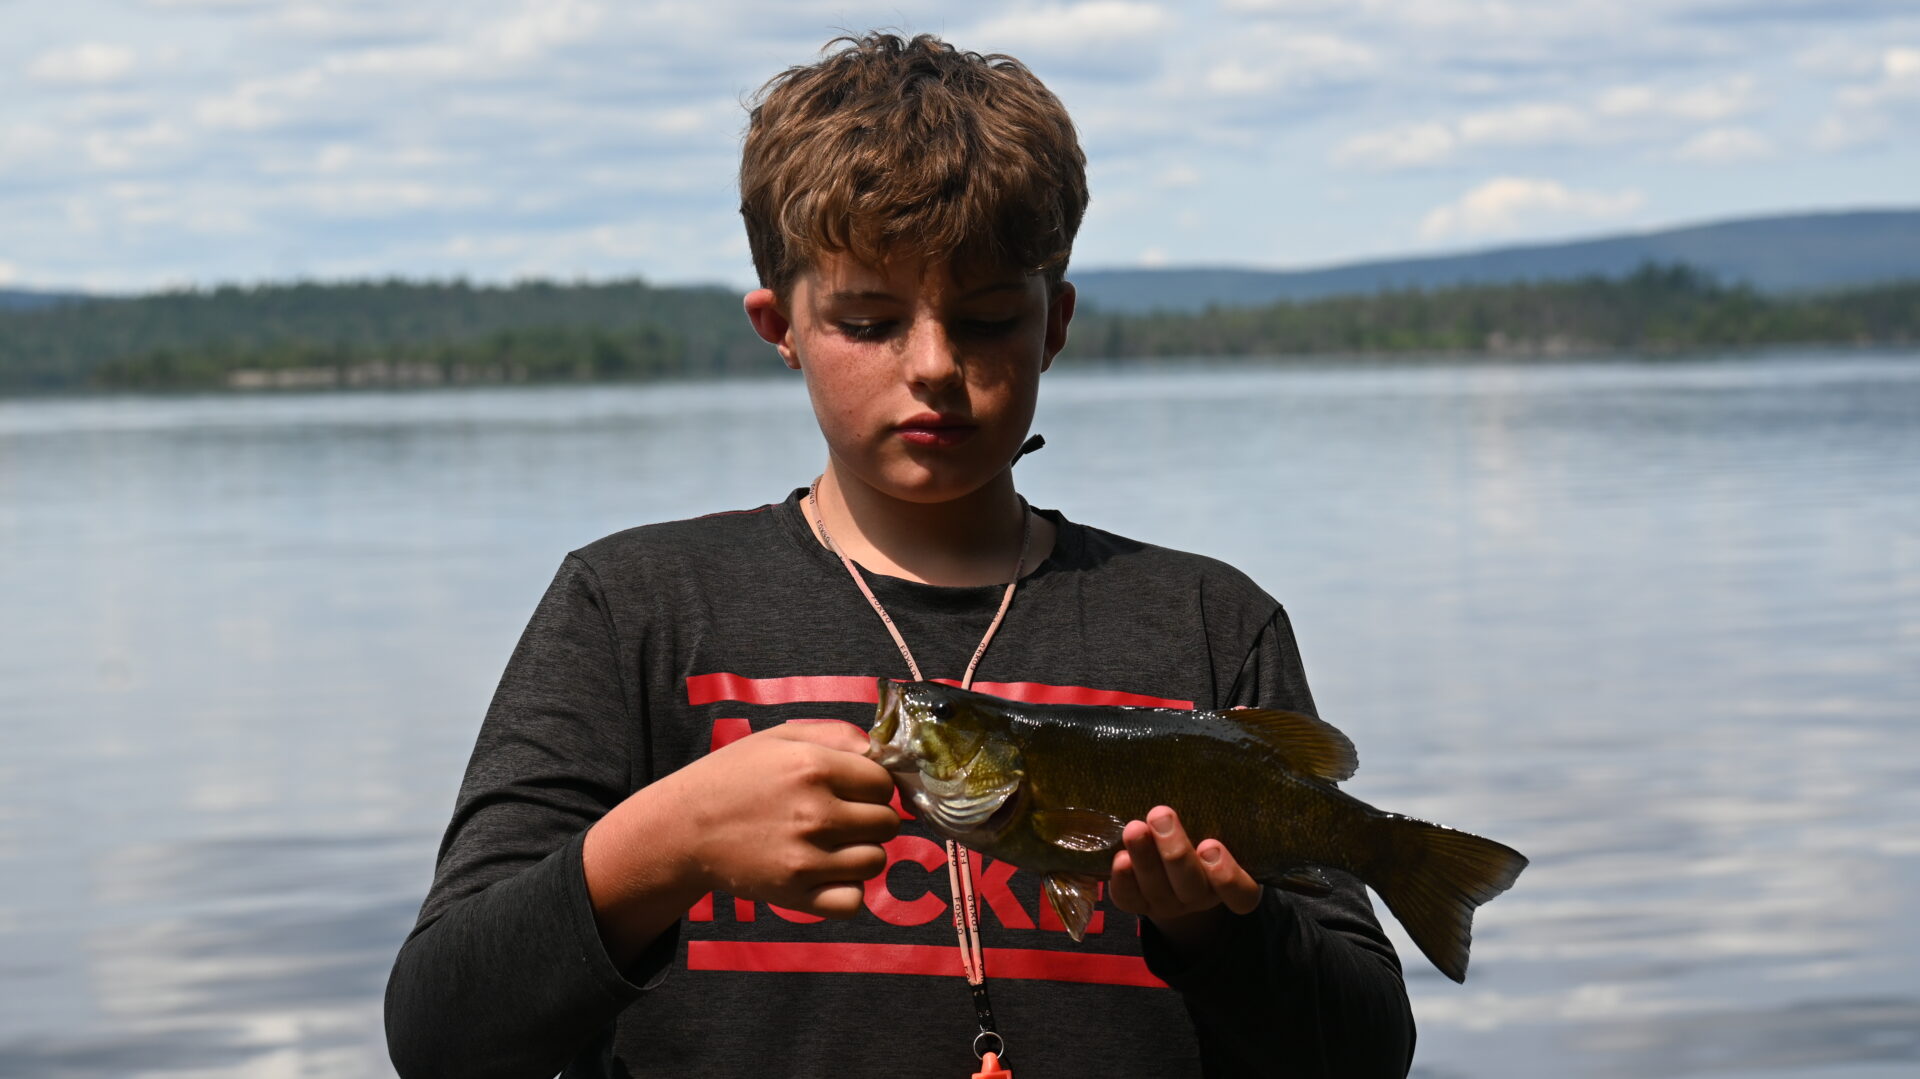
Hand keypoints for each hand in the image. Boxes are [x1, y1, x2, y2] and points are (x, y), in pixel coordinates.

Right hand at [585, 719, 899, 964]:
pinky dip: (847, 891)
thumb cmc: (735, 776)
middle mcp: (814, 813)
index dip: (874, 785)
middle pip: (888, 823)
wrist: (683, 827)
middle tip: (843, 817)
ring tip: (831, 844)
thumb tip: (883, 751)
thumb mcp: (781, 737)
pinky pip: (854, 901)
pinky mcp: (794, 895)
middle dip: (872, 818)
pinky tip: (827, 874)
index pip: (885, 783)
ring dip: (862, 853)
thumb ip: (838, 734)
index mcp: (814, 767)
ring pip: (876, 861)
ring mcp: (805, 858)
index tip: (855, 790)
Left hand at [1108, 805, 1261, 949]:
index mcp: (1229, 884)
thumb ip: (1210, 811)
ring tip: (1134, 828)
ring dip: (1145, 858)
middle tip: (1160, 814)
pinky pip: (1129, 899)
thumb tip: (1196, 775)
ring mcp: (1169, 904)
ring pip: (1159, 889)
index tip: (1210, 845)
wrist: (1167, 860)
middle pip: (1192, 885)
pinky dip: (1124, 879)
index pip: (1241, 894)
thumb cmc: (1199, 830)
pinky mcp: (1139, 903)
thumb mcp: (1214, 823)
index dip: (1227, 876)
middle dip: (1174, 851)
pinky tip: (1120, 858)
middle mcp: (1201, 897)